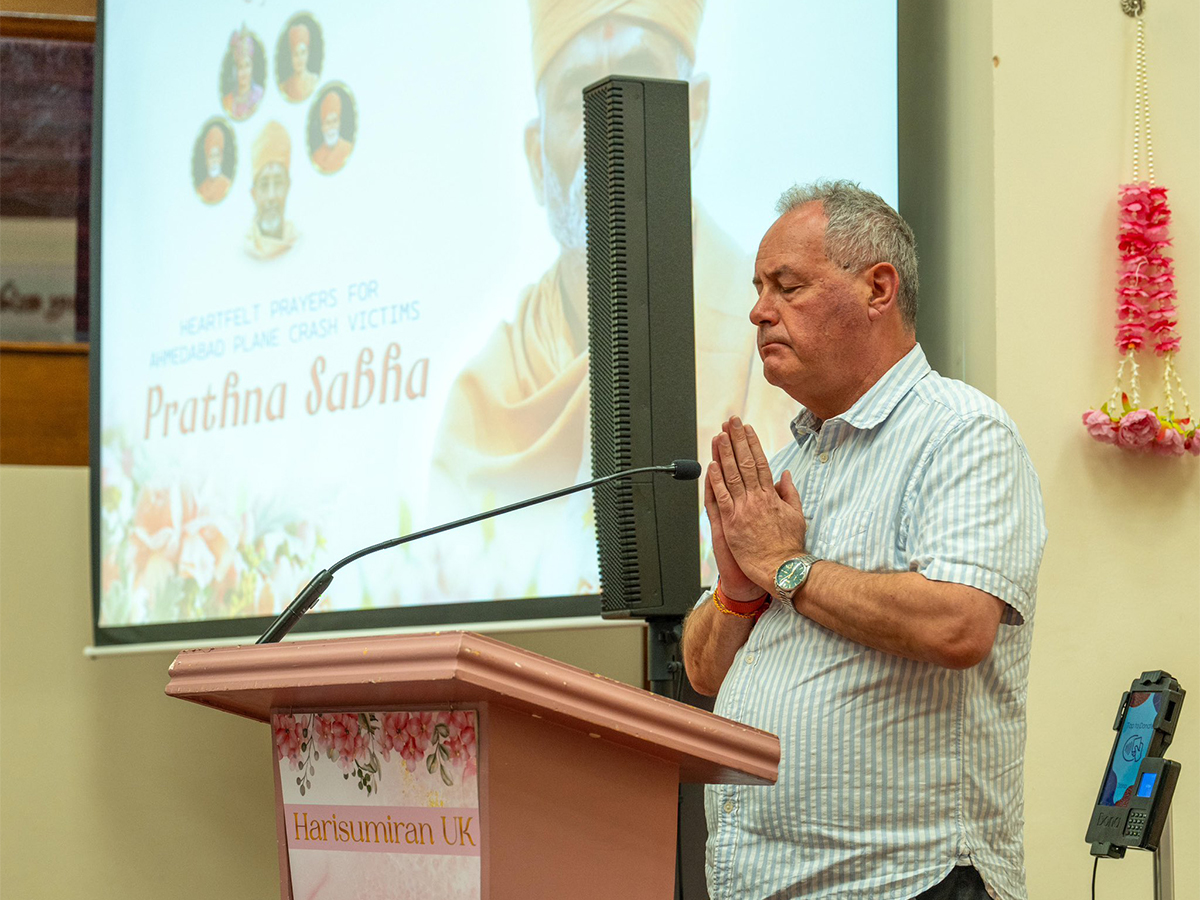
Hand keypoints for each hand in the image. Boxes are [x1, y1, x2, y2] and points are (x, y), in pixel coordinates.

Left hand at [708, 417, 806, 588]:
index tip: (747, 429)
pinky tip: (711, 465)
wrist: (781, 569)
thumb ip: (789, 493)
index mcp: (771, 496)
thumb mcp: (797, 515)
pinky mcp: (731, 523)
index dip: (752, 443)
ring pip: (731, 475)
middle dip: (737, 440)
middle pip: (744, 462)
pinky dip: (716, 481)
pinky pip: (722, 497)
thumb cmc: (789, 547)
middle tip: (731, 421)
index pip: (760, 462)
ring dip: (725, 453)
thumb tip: (785, 475)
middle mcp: (756, 499)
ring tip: (720, 435)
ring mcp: (742, 509)